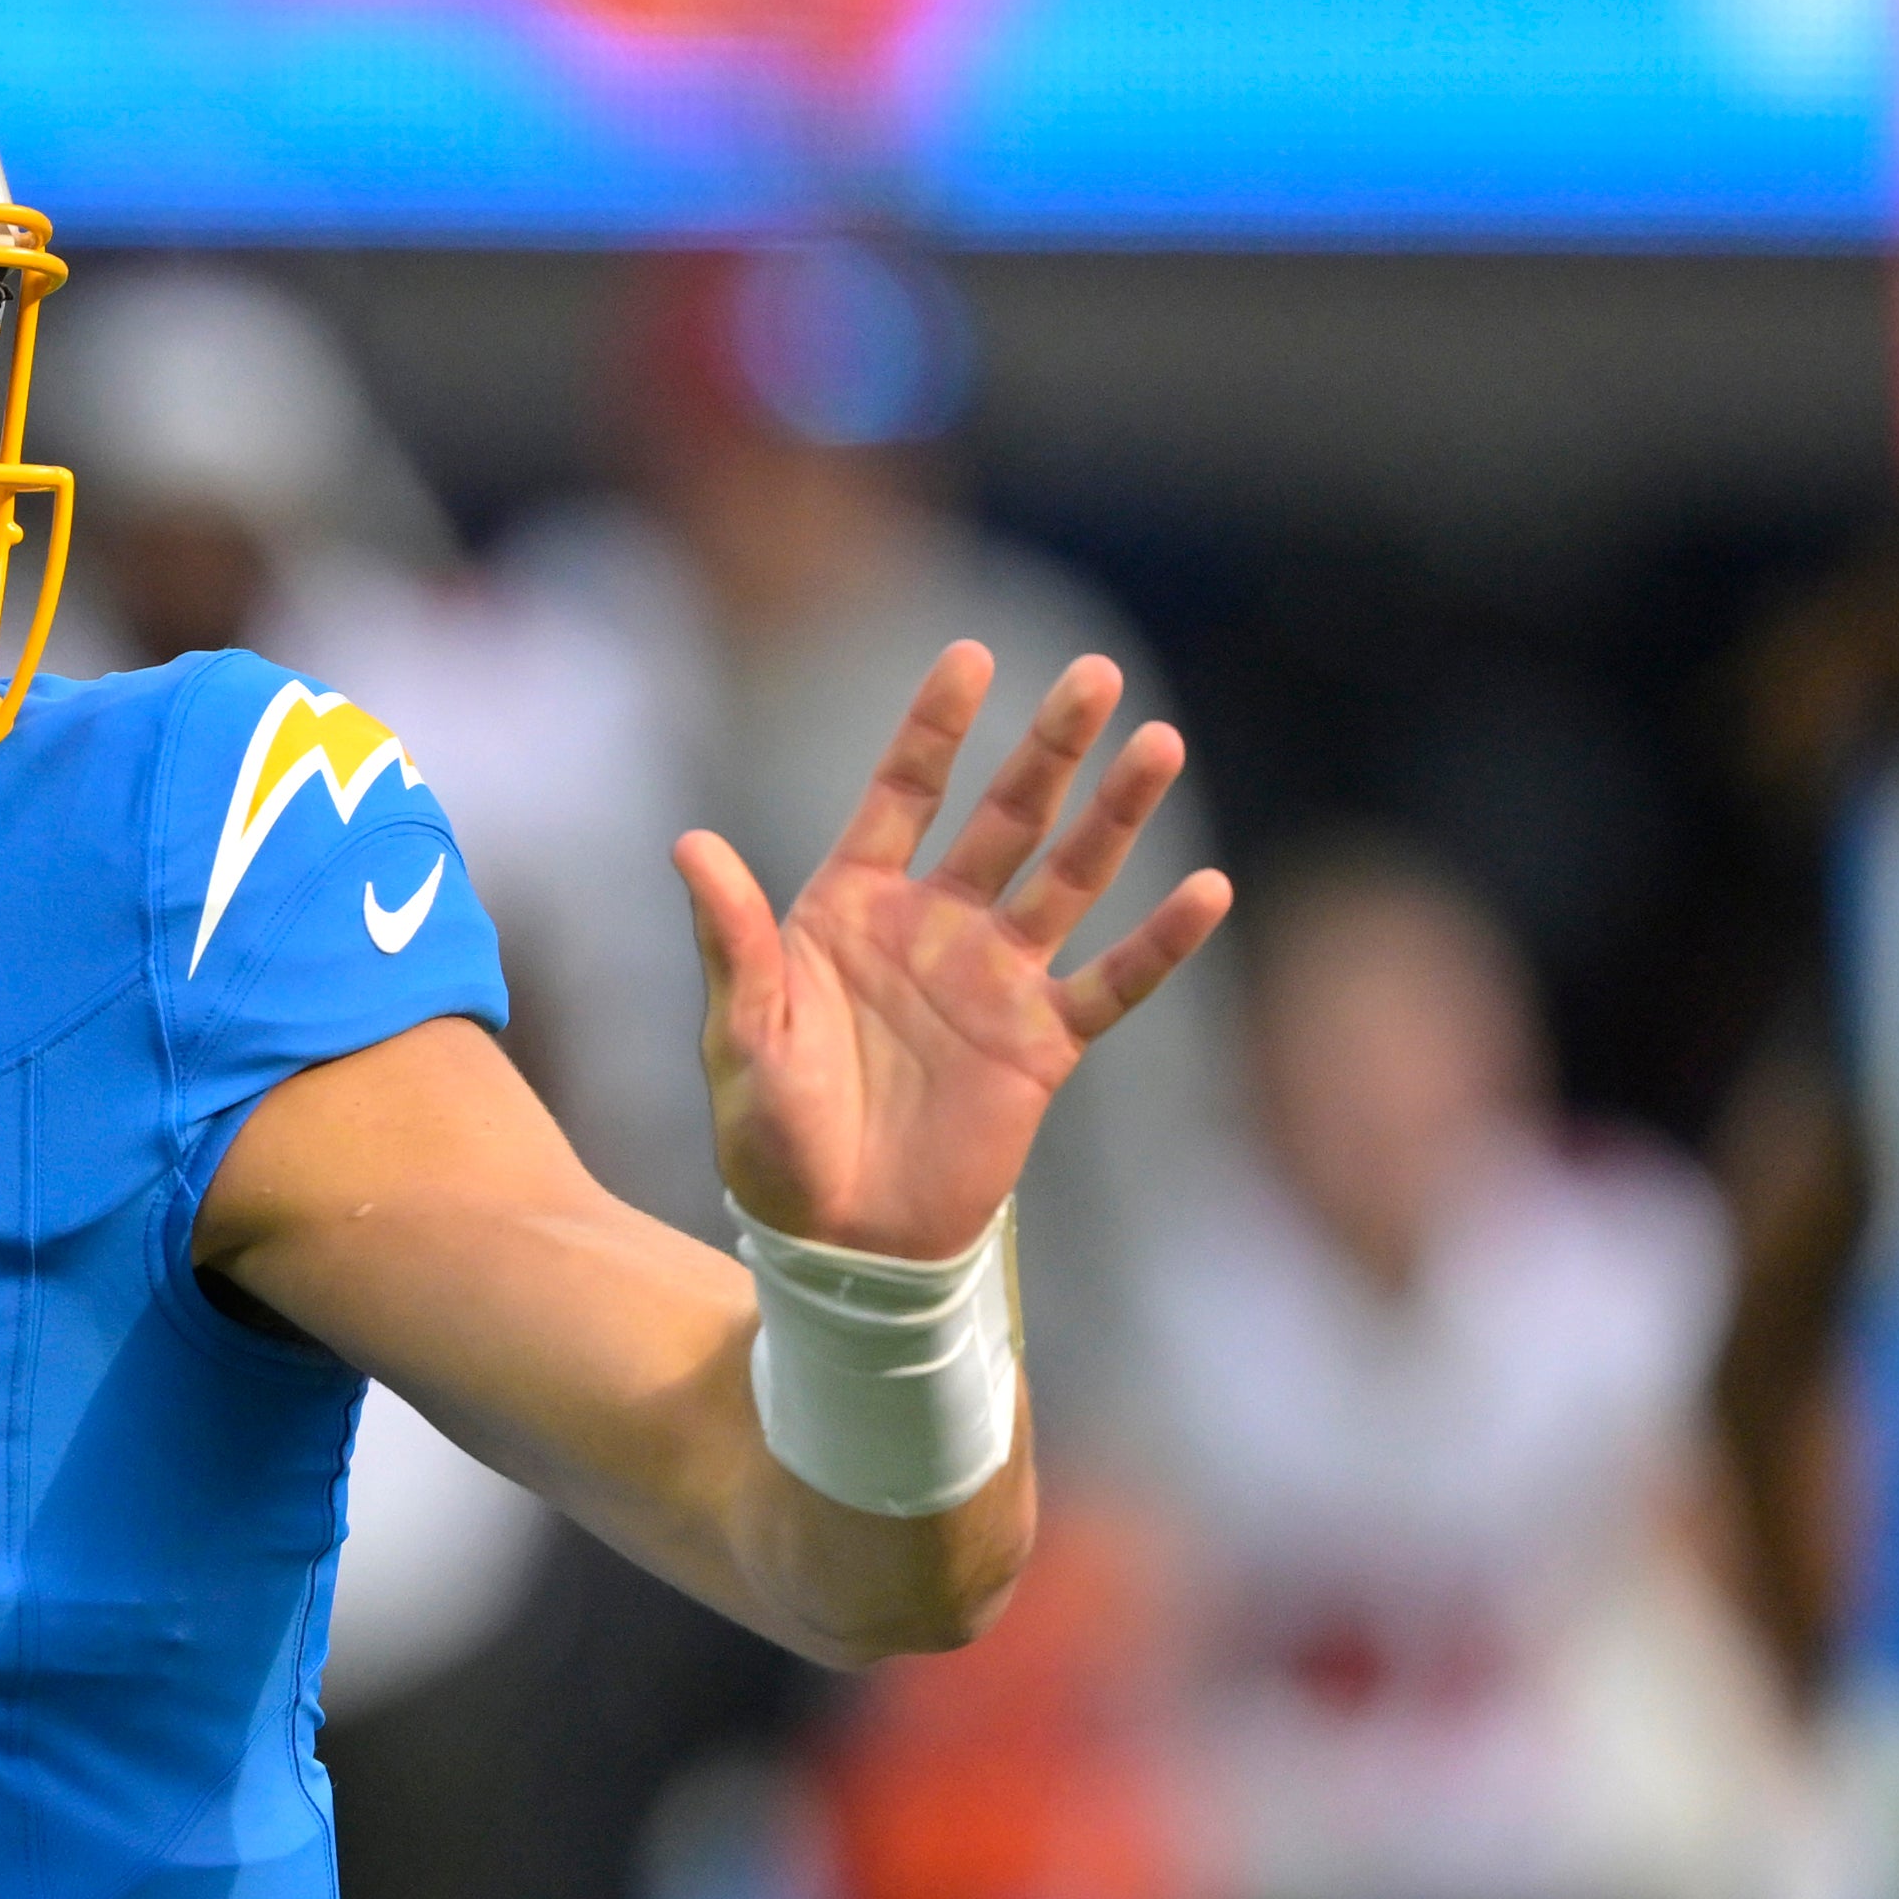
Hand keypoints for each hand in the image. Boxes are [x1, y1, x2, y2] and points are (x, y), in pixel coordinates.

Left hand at [685, 643, 1229, 1259]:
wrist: (836, 1241)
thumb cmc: (772, 1140)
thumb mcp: (741, 1037)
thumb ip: (731, 942)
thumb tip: (690, 845)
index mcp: (853, 909)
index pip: (902, 794)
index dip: (935, 727)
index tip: (970, 657)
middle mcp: (934, 928)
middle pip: (1004, 816)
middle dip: (1050, 746)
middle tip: (1095, 673)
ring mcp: (995, 982)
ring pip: (1069, 879)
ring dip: (1115, 815)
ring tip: (1161, 743)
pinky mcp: (1042, 1046)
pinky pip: (1112, 983)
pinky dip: (1160, 942)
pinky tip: (1208, 889)